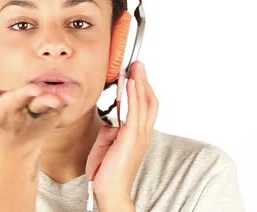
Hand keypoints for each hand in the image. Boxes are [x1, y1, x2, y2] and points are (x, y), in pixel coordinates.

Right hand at [0, 76, 70, 148]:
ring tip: (72, 93)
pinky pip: (61, 106)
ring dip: (61, 100)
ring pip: (52, 107)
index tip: (35, 89)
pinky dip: (67, 99)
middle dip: (46, 100)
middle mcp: (27, 112)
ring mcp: (43, 114)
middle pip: (37, 105)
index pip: (17, 99)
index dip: (26, 94)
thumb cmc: (3, 116)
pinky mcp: (54, 114)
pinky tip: (75, 91)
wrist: (18, 141)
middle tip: (57, 99)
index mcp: (8, 110)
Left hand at [85, 61, 158, 205]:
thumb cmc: (107, 171)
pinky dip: (133, 95)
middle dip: (144, 81)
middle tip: (138, 65)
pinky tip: (130, 83)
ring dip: (140, 82)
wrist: (109, 190)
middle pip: (149, 100)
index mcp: (138, 134)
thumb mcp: (106, 144)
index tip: (135, 74)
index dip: (142, 89)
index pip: (144, 106)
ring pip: (144, 102)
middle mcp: (143, 133)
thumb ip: (110, 129)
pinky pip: (134, 111)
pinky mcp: (131, 137)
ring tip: (135, 67)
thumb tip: (110, 120)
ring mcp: (139, 135)